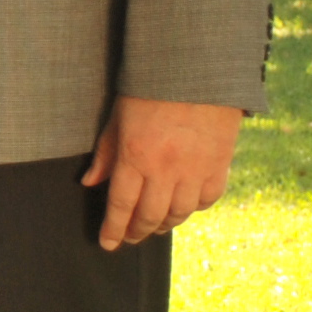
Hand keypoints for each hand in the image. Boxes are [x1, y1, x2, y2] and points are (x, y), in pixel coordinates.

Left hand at [80, 96, 244, 251]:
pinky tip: (184, 206)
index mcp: (136, 155)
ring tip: (154, 226)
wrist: (200, 67)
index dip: (113, 230)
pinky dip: (194, 208)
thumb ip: (106, 152)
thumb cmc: (152, 86)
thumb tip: (90, 182)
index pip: (121, 206)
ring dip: (164, 225)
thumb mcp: (119, 115)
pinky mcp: (220, 164)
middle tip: (129, 238)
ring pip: (179, 214)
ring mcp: (196, 169)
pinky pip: (207, 199)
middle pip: (149, 216)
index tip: (108, 243)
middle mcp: (166, 169)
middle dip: (136, 233)